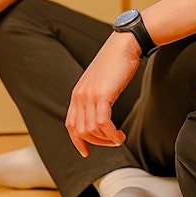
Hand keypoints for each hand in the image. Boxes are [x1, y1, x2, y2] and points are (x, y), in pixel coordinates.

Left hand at [65, 31, 142, 156]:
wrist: (124, 44)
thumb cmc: (116, 61)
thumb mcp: (100, 80)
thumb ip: (96, 95)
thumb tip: (101, 110)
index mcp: (78, 93)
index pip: (70, 124)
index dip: (77, 141)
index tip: (86, 152)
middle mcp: (80, 96)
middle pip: (81, 131)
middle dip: (97, 142)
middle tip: (112, 142)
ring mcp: (90, 96)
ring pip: (91, 130)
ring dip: (106, 140)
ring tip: (119, 139)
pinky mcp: (102, 95)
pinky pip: (103, 123)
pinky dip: (111, 134)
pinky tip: (120, 135)